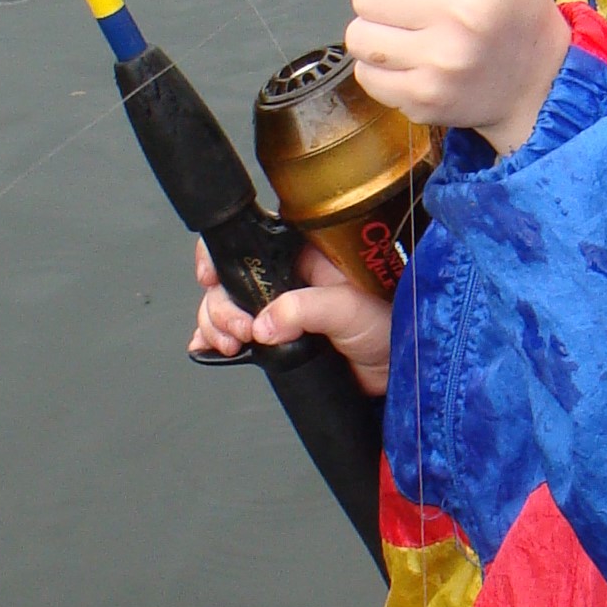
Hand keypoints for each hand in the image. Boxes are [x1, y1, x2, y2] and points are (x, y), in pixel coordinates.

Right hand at [189, 238, 392, 396]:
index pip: (250, 239)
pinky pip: (236, 330)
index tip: (210, 276)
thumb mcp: (349, 309)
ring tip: (232, 343)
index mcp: (302, 251)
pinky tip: (211, 347)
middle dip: (221, 304)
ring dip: (216, 323)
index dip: (221, 254)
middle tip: (239, 330)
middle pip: (230, 277)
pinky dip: (216, 338)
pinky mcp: (276, 333)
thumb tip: (266, 322)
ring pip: (227, 304)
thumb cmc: (389, 322)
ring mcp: (278, 303)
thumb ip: (305, 310)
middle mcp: (286, 273)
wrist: (396, 367)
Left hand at [347, 0, 568, 154]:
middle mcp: (466, 12)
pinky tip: (416, 63)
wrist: (539, 81)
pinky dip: (382, 69)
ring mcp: (443, 61)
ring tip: (414, 34)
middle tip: (418, 5)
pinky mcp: (425, 99)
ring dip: (378, 33)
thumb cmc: (509, 2)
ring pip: (358, 35)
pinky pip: (365, 74)